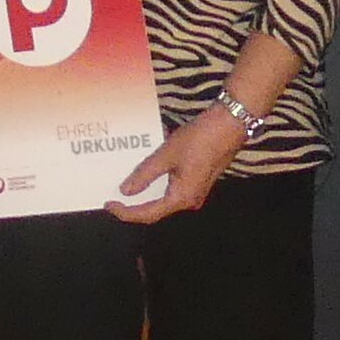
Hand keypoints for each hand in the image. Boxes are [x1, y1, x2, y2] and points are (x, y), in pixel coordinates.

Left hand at [109, 104, 240, 222]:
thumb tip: (126, 191)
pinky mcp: (199, 180)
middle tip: (113, 196)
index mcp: (182, 198)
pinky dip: (157, 181)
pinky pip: (173, 187)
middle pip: (156, 208)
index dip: (126, 213)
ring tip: (124, 183)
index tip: (109, 205)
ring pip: (164, 197)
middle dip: (134, 204)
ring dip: (145, 192)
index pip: (148, 214)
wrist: (229, 125)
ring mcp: (196, 191)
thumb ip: (144, 175)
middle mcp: (190, 200)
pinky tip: (146, 170)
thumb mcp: (166, 155)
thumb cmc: (199, 139)